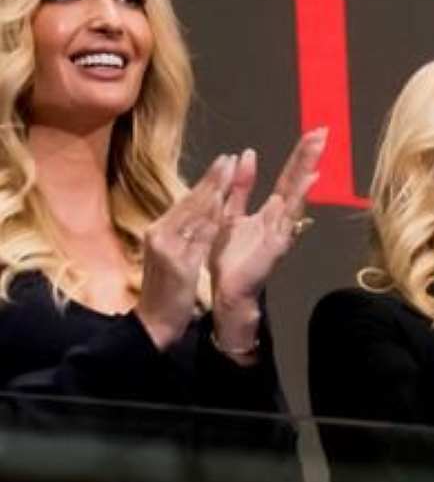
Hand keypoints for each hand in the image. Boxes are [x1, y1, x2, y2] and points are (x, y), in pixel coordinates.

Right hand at [135, 153, 234, 351]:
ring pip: (194, 215)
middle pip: (190, 203)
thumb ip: (186, 236)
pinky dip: (210, 220)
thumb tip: (201, 214)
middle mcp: (160, 233)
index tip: (223, 163)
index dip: (206, 182)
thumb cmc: (167, 292)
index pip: (187, 202)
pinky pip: (197, 238)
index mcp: (161, 231)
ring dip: (213, 192)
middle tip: (229, 159)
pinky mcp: (175, 262)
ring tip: (229, 172)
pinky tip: (222, 206)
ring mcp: (166, 246)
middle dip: (211, 180)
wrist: (154, 322)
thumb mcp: (176, 257)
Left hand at [209, 128, 328, 353]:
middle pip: (297, 180)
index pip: (288, 177)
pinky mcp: (278, 243)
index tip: (312, 133)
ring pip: (297, 195)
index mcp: (270, 211)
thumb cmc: (231, 259)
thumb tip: (245, 155)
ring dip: (307, 170)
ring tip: (318, 148)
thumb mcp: (230, 213)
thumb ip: (239, 187)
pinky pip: (289, 217)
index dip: (299, 155)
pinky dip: (300, 198)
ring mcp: (282, 230)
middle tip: (322, 130)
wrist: (229, 291)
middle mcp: (281, 218)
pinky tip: (308, 182)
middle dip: (309, 155)